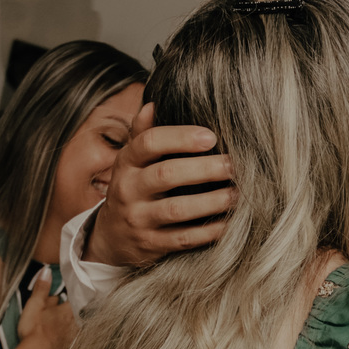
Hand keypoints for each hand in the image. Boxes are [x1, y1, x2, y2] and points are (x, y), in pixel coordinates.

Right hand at [17, 267, 75, 348]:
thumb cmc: (34, 329)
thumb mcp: (35, 304)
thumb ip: (42, 288)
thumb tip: (47, 271)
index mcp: (70, 309)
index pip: (78, 297)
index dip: (74, 294)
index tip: (71, 292)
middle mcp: (77, 322)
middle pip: (78, 311)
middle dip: (73, 309)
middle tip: (64, 306)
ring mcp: (75, 336)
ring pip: (76, 325)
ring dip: (72, 323)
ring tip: (62, 322)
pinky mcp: (71, 348)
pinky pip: (73, 338)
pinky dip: (68, 336)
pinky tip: (61, 337)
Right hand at [87, 102, 234, 266]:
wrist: (111, 237)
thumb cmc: (133, 189)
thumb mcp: (131, 160)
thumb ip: (142, 134)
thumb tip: (153, 104)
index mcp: (127, 163)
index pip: (150, 143)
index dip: (181, 137)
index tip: (211, 136)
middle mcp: (129, 189)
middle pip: (166, 174)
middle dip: (204, 169)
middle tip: (233, 165)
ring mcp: (138, 219)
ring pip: (176, 209)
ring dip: (211, 201)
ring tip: (237, 194)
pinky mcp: (150, 245)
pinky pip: (183, 238)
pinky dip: (208, 231)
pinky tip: (228, 223)